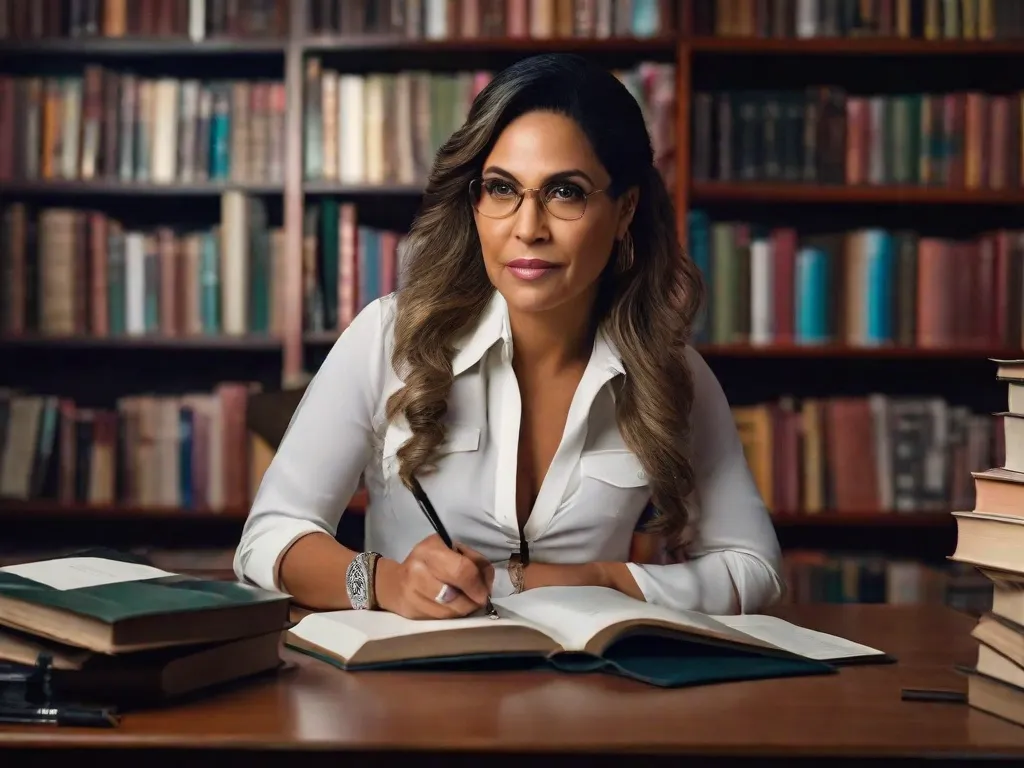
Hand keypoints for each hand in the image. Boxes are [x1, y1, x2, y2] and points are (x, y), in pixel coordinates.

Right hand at [374, 534, 493, 618]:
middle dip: (472, 601)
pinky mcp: (411, 613)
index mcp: (430, 551)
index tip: (484, 591)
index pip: (461, 570)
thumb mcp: (451, 549)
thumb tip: (487, 582)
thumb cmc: (429, 562)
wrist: (394, 582)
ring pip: (448, 612)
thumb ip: (473, 560)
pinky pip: (439, 620)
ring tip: (466, 603)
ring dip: (463, 610)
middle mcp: (417, 571)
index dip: (477, 585)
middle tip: (478, 599)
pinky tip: (452, 608)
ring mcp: (412, 594)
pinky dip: (451, 617)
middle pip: (454, 595)